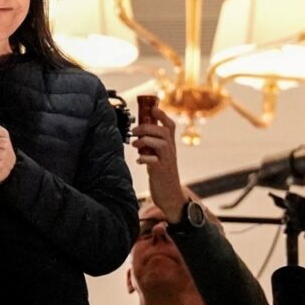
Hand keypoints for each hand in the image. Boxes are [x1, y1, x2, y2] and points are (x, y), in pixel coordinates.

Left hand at [132, 107, 186, 221]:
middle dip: (147, 127)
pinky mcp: (161, 172)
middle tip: (134, 131)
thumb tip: (139, 133)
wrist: (171, 196)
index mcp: (170, 146)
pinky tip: (140, 161)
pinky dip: (144, 159)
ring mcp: (167, 161)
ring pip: (160, 143)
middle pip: (163, 132)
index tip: (152, 108)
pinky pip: (154, 161)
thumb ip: (153, 145)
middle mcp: (171, 151)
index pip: (170, 126)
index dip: (162, 115)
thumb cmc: (162, 175)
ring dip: (145, 141)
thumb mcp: (160, 157)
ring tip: (135, 145)